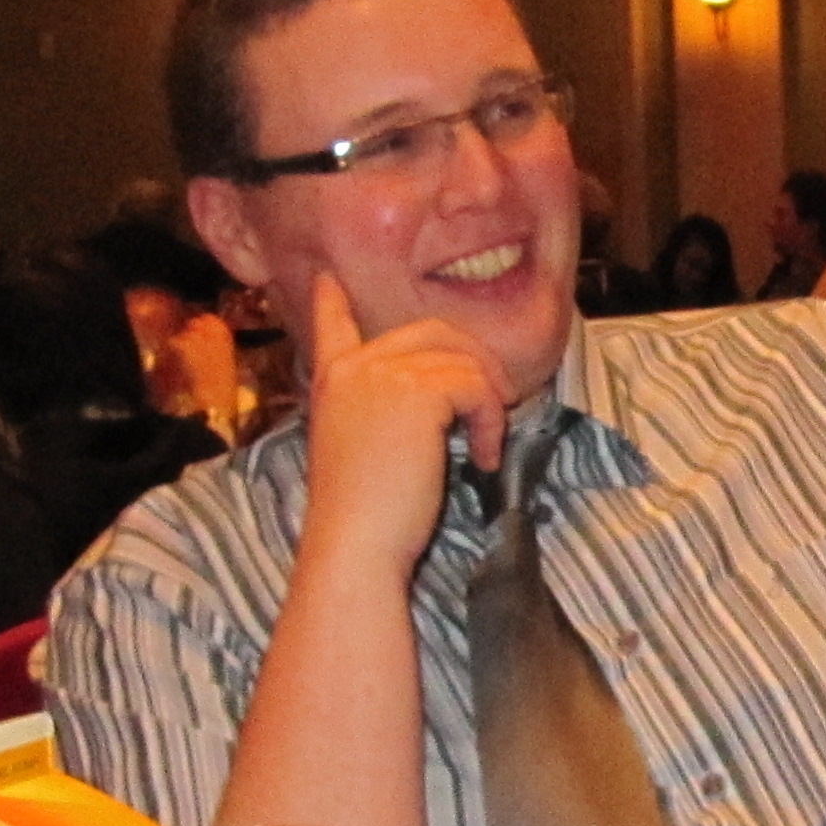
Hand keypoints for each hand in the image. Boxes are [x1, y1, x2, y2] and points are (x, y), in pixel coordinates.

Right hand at [299, 277, 515, 579]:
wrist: (356, 543)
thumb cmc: (364, 516)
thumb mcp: (359, 450)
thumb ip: (381, 413)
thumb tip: (436, 399)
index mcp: (332, 382)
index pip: (332, 327)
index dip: (333, 303)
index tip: (331, 282)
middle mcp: (353, 367)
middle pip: (430, 331)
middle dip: (473, 359)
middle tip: (494, 400)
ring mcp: (382, 373)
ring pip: (462, 359)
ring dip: (487, 401)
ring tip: (486, 444)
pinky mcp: (417, 391)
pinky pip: (476, 386)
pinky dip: (491, 422)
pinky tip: (484, 458)